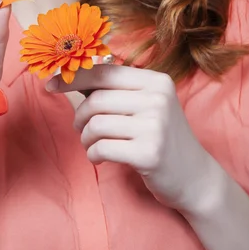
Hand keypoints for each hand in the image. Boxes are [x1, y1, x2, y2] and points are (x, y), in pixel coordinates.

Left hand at [46, 64, 215, 212]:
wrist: (197, 178)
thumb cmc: (161, 136)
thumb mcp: (146, 105)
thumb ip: (114, 89)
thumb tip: (71, 74)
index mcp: (156, 81)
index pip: (104, 71)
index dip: (73, 77)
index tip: (51, 84)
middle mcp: (158, 99)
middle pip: (96, 99)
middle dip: (79, 116)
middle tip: (80, 128)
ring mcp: (155, 126)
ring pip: (96, 124)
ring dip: (85, 138)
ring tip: (92, 144)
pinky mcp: (149, 153)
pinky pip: (102, 148)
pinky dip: (93, 154)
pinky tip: (100, 158)